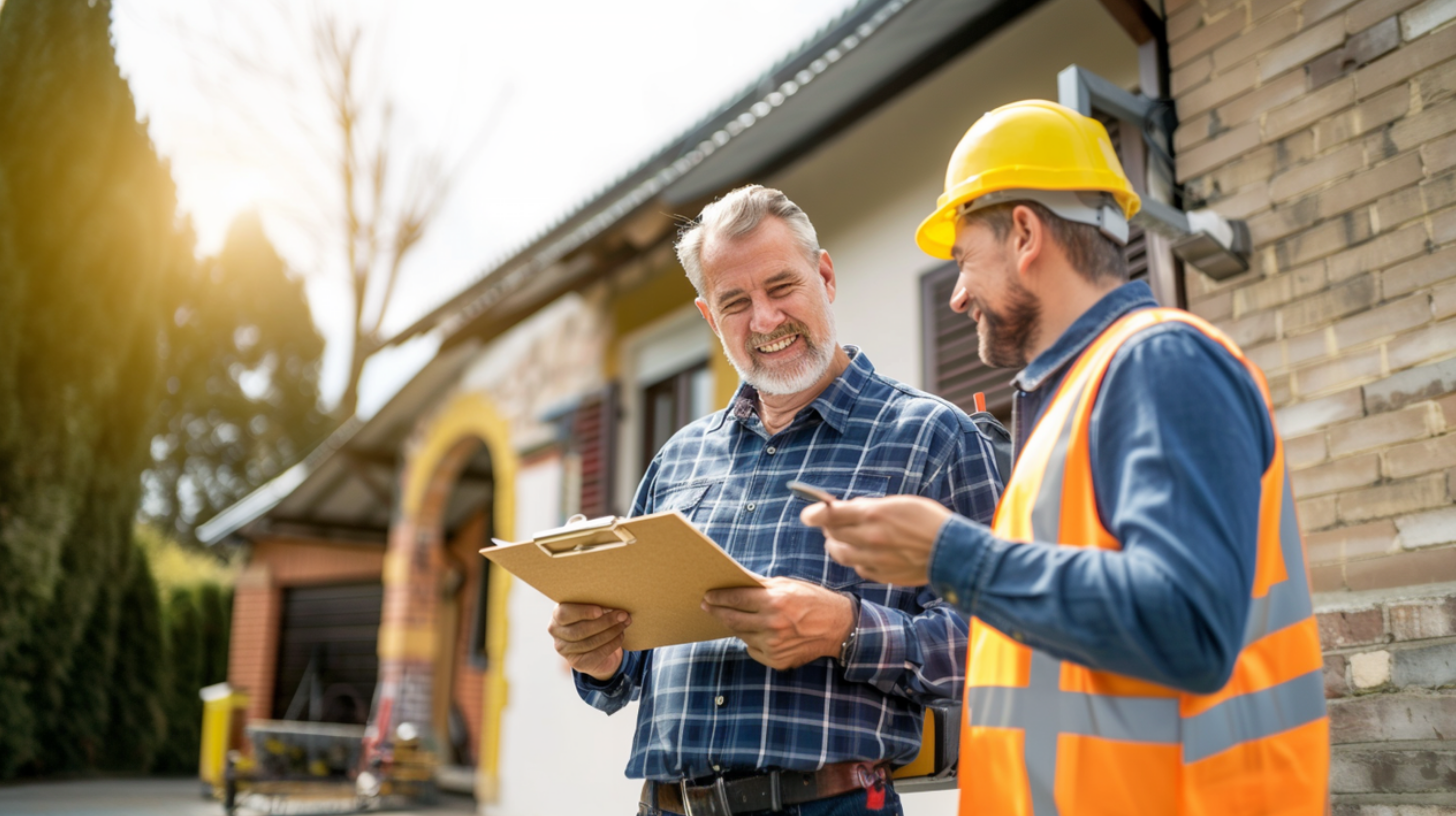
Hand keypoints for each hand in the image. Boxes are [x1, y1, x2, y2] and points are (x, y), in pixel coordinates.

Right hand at [549, 603, 630, 680]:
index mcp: (557, 616)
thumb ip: (594, 604)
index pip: (564, 614)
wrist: (596, 647)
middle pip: (580, 630)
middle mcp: (557, 633)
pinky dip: (612, 644)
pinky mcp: (577, 663)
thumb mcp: (589, 609)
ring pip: (590, 642)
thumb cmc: (592, 619)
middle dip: (605, 622)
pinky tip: (620, 636)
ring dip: (611, 632)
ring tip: (624, 624)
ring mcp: (565, 650)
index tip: (600, 610)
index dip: (582, 612)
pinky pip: (597, 654)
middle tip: (622, 615)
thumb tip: (613, 601)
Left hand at [702, 577, 854, 670]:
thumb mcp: (788, 585)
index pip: (736, 599)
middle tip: (707, 606)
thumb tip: (737, 579)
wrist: (838, 627)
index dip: (718, 597)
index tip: (708, 596)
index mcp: (775, 602)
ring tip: (732, 616)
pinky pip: (753, 649)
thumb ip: (761, 585)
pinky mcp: (777, 660)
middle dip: (717, 611)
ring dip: (735, 626)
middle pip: (733, 619)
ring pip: (741, 635)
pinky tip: (759, 632)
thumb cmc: (813, 601)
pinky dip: (752, 640)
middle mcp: (772, 625)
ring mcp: (774, 646)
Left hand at [800, 495, 950, 585]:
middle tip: (829, 522)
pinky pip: (858, 568)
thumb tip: (849, 509)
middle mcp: (869, 538)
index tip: (807, 514)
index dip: (815, 513)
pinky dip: (855, 560)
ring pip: (841, 554)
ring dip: (835, 545)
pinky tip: (861, 553)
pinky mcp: (881, 575)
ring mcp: (874, 559)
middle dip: (827, 527)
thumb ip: (870, 507)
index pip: (831, 514)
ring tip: (838, 539)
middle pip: (833, 534)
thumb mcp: (898, 504)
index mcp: (873, 515)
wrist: (951, 551)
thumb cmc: (928, 520)